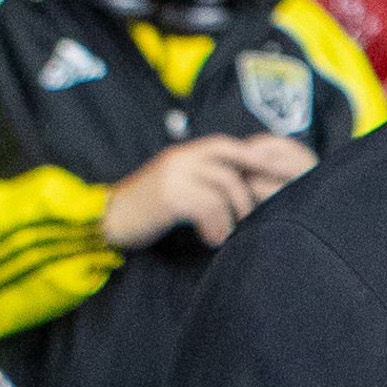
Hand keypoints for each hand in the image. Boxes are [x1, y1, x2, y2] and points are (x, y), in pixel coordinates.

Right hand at [105, 132, 315, 250]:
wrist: (106, 221)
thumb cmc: (146, 211)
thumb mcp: (177, 189)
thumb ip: (203, 184)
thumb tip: (240, 196)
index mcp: (186, 154)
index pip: (228, 146)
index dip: (256, 157)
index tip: (281, 174)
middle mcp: (182, 157)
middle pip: (232, 161)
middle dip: (253, 186)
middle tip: (263, 214)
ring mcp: (174, 173)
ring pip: (224, 184)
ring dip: (235, 213)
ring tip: (232, 235)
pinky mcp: (169, 195)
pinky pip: (207, 205)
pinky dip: (217, 225)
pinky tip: (212, 240)